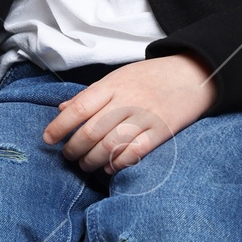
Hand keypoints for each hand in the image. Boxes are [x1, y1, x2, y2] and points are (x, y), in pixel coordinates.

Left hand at [42, 54, 214, 173]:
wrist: (192, 74)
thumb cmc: (150, 77)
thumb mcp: (118, 77)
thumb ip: (91, 95)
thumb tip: (62, 110)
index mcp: (112, 85)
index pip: (78, 108)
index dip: (59, 126)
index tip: (48, 139)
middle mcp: (127, 100)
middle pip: (92, 131)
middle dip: (74, 148)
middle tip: (68, 156)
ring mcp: (145, 116)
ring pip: (110, 145)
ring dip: (93, 160)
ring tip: (86, 164)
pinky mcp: (162, 131)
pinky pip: (136, 152)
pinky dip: (119, 163)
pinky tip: (111, 167)